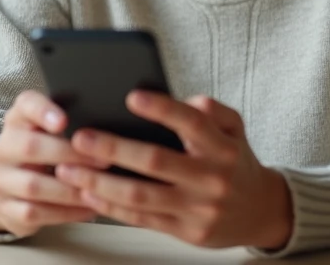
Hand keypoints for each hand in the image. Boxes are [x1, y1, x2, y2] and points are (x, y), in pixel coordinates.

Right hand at [0, 90, 105, 236]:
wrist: (17, 190)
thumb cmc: (49, 152)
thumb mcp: (56, 132)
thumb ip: (75, 124)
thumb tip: (110, 122)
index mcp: (18, 119)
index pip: (26, 105)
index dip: (43, 111)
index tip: (64, 122)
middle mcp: (3, 147)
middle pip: (30, 147)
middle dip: (70, 155)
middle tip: (103, 161)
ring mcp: (0, 179)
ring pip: (32, 185)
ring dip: (69, 189)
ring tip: (98, 190)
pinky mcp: (4, 208)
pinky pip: (33, 212)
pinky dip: (64, 212)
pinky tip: (88, 209)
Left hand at [54, 92, 292, 249]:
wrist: (261, 211)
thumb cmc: (235, 161)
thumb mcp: (234, 129)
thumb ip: (212, 110)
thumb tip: (182, 99)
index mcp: (222, 147)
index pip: (191, 122)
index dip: (161, 109)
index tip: (130, 96)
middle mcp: (211, 178)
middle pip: (155, 161)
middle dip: (113, 149)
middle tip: (79, 137)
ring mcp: (198, 209)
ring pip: (141, 196)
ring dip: (100, 183)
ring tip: (69, 169)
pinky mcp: (186, 233)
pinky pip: (141, 219)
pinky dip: (111, 207)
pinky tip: (89, 194)